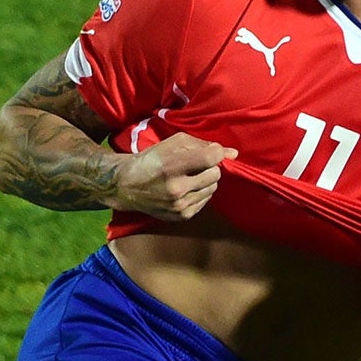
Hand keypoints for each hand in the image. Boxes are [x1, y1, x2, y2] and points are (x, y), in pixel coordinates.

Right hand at [113, 133, 238, 220]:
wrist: (127, 185)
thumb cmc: (152, 160)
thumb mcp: (173, 143)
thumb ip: (203, 145)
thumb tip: (233, 153)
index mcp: (172, 166)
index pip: (211, 158)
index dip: (217, 153)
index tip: (211, 152)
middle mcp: (177, 188)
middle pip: (215, 174)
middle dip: (210, 167)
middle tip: (196, 165)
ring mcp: (179, 206)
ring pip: (213, 189)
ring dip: (205, 181)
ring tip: (189, 177)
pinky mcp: (181, 216)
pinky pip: (205, 201)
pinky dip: (200, 193)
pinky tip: (186, 189)